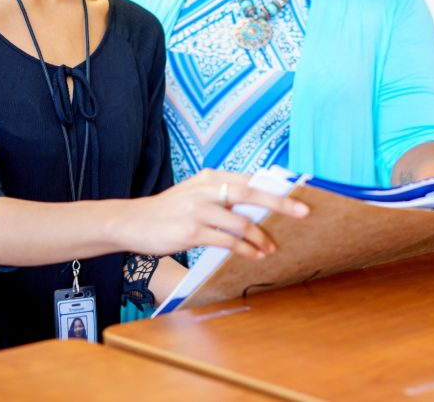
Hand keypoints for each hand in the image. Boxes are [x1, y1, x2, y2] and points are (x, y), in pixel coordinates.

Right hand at [115, 170, 309, 259]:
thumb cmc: (168, 211)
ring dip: (261, 237)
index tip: (298, 192)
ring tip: (271, 248)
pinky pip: (226, 241)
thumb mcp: (194, 194)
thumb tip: (257, 205)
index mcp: (209, 177)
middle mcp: (206, 189)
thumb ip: (221, 196)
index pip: (249, 179)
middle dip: (280, 203)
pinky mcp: (191, 231)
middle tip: (302, 211)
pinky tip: (254, 255)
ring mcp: (198, 210)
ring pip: (241, 221)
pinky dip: (244, 249)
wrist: (131, 222)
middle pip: (250, 192)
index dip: (274, 186)